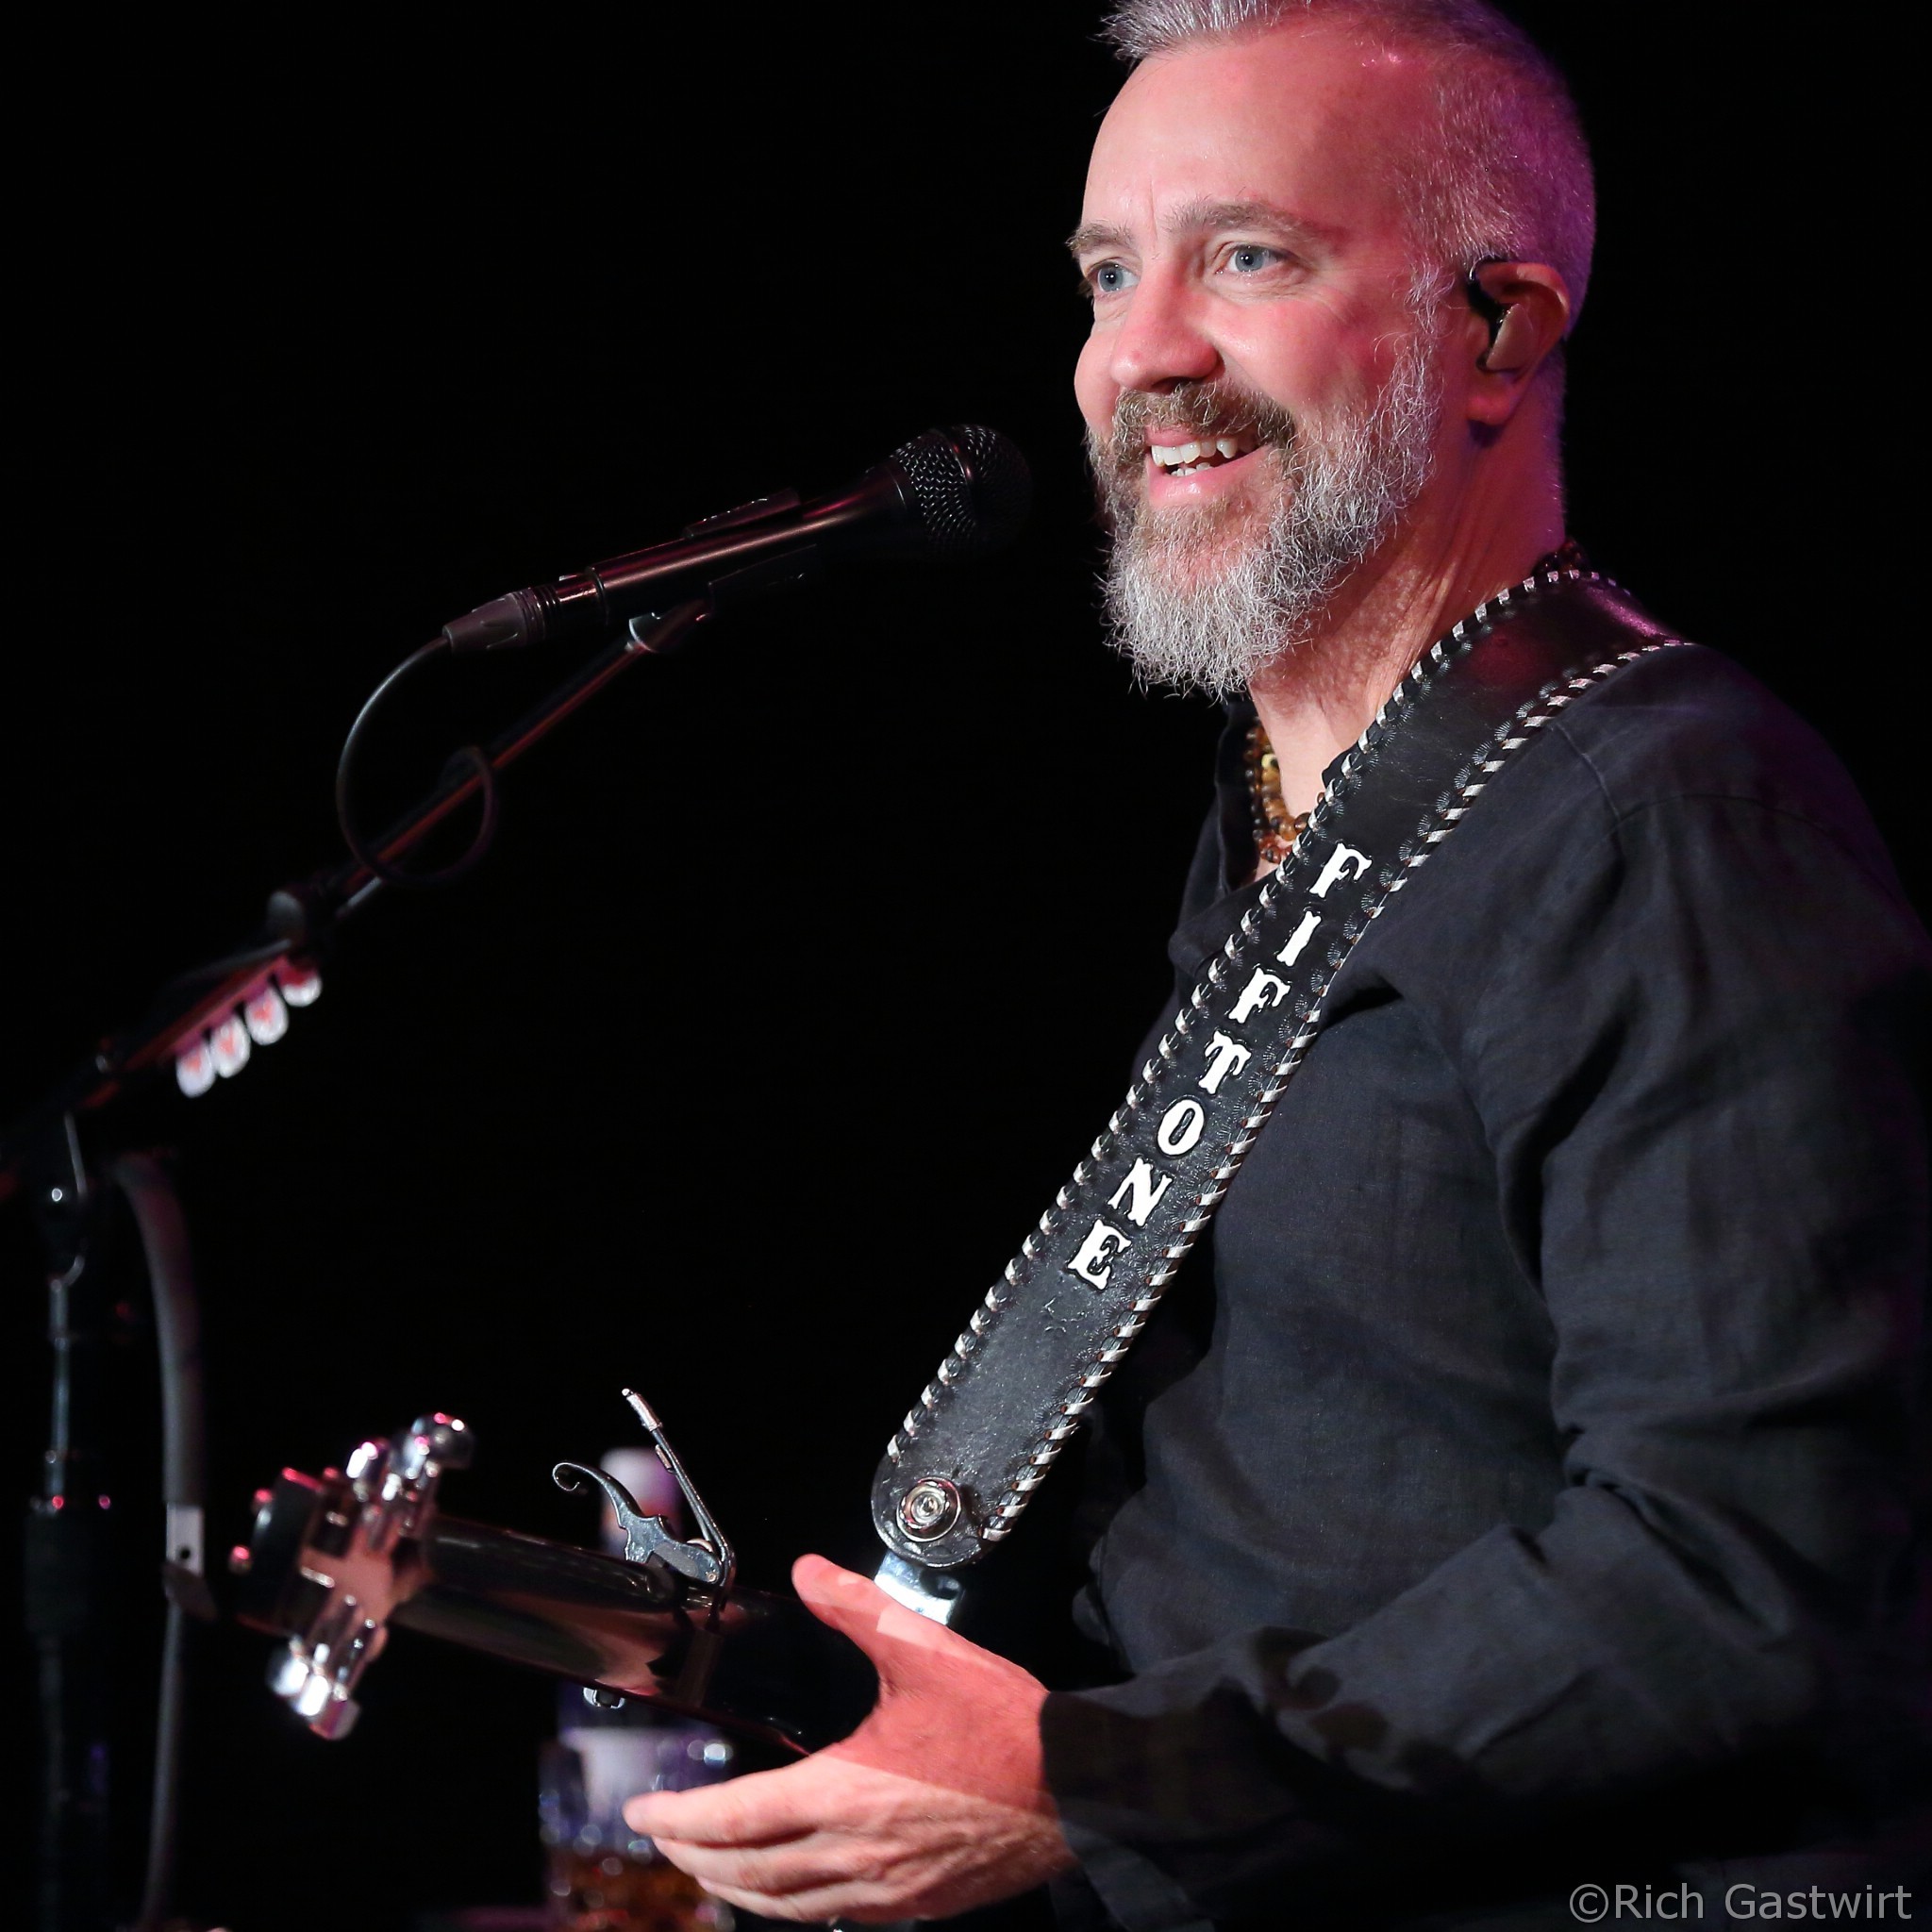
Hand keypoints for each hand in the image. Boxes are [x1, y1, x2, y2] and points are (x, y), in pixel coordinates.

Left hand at [624, 1553, 1074, 1922]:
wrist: (1080, 1786)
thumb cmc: (1005, 1724)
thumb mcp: (924, 1651)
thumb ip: (856, 1608)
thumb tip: (808, 1572)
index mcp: (846, 1793)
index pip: (735, 1821)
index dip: (679, 1818)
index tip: (643, 1807)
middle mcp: (855, 1855)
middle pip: (747, 1872)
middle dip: (693, 1856)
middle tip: (662, 1835)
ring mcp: (885, 1891)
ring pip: (783, 1906)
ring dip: (733, 1886)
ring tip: (707, 1864)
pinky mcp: (915, 1906)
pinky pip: (830, 1917)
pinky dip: (789, 1904)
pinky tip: (787, 1887)